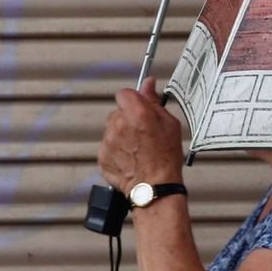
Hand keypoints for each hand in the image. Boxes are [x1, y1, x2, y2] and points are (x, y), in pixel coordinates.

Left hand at [97, 78, 184, 196]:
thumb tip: (148, 83)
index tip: (139, 108)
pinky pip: (107, 146)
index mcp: (137, 114)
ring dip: (121, 135)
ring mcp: (108, 142)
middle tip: (143, 134)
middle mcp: (119, 125)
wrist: (155, 187)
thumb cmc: (166, 158)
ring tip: (137, 149)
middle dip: (128, 119)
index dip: (133, 100)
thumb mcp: (169, 124)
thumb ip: (153, 101)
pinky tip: (130, 158)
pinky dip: (116, 151)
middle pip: (117, 112)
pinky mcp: (102, 156)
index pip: (124, 93)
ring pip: (111, 129)